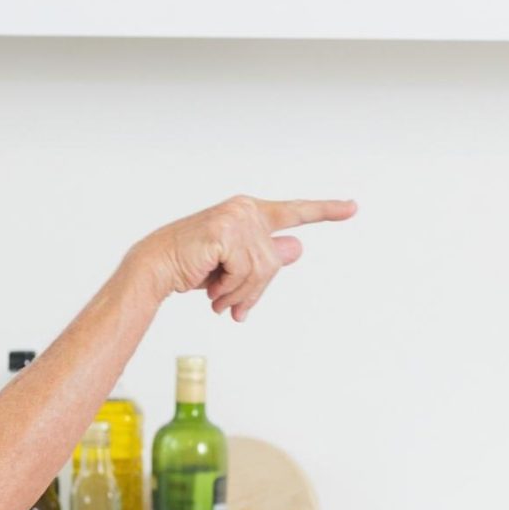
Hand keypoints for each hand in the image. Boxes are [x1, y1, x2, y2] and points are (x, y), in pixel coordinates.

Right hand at [130, 195, 356, 320]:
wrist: (156, 269)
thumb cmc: (194, 266)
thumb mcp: (235, 265)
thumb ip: (265, 256)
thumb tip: (296, 247)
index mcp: (249, 212)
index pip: (294, 212)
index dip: (326, 210)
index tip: (353, 208)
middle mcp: (245, 209)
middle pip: (274, 260)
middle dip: (254, 289)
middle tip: (230, 302)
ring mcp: (235, 217)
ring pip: (262, 270)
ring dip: (240, 293)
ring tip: (217, 297)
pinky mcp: (225, 231)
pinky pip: (246, 272)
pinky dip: (230, 290)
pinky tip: (212, 289)